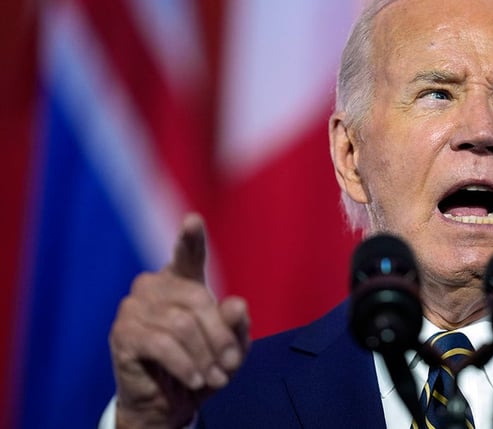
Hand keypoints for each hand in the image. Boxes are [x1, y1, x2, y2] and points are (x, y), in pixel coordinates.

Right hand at [109, 214, 249, 427]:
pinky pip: (162, 344)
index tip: (193, 220)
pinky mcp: (122, 333)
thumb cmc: (203, 366)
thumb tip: (236, 305)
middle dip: (219, 337)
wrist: (169, 404)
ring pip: (181, 325)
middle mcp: (154, 286)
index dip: (191, 239)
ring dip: (203, 356)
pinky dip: (185, 364)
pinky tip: (194, 379)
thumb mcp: (230, 349)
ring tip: (213, 377)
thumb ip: (236, 327)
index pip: (188, 254)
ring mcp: (134, 307)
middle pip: (197, 300)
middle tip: (229, 366)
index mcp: (183, 281)